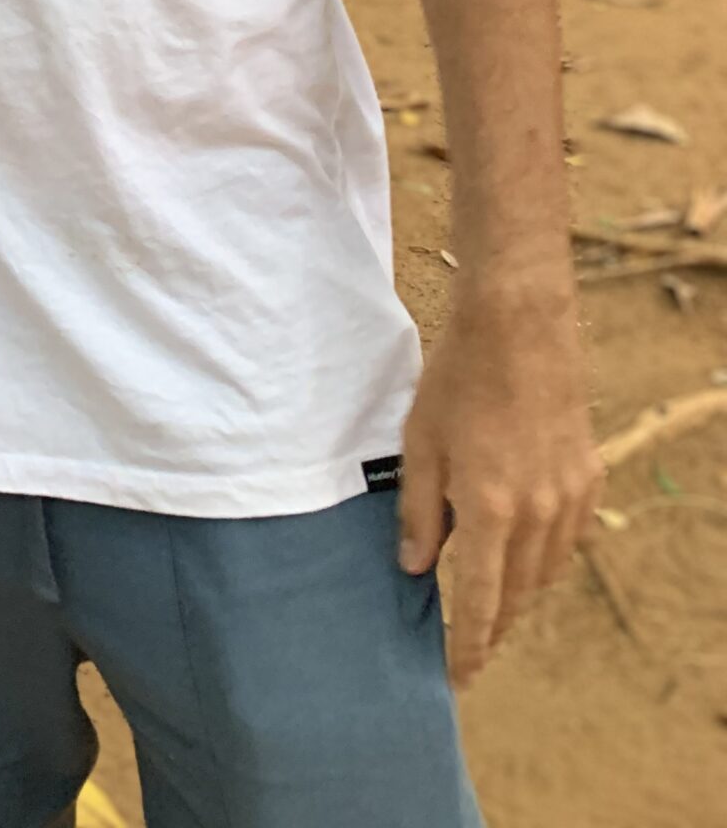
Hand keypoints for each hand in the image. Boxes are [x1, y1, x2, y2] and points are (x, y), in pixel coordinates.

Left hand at [397, 288, 601, 686]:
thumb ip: (418, 510)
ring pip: (545, 572)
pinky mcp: (588, 476)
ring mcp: (569, 496)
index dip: (468, 645)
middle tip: (470, 645)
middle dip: (492, 627)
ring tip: (491, 601)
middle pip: (516, 595)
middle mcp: (538, 513)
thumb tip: (413, 567)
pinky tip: (523, 550)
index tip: (457, 677)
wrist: (518, 325)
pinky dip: (544, 556)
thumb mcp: (420, 443)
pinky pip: (568, 538)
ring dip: (519, 593)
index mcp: (490, 508)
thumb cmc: (458, 378)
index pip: (479, 600)